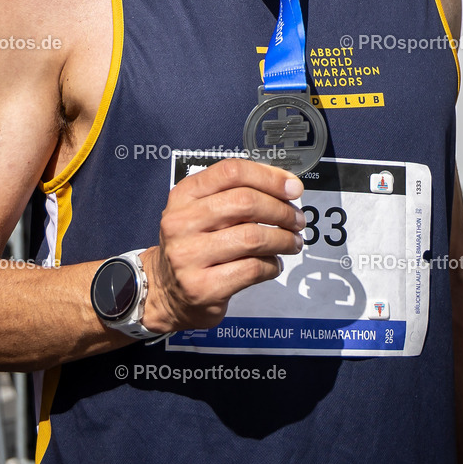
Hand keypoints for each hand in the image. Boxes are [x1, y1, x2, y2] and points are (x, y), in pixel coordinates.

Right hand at [142, 158, 303, 332]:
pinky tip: (273, 264)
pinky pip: (252, 269)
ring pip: (252, 238)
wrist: (165, 291)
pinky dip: (272, 265)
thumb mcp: (200, 210)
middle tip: (296, 219)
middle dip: (281, 210)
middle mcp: (182, 222)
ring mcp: (189, 256)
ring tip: (292, 242)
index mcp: (184, 195)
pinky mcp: (202, 287)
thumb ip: (235, 194)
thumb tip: (285, 186)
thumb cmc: (194, 244)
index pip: (231, 172)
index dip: (269, 177)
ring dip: (283, 239)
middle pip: (245, 202)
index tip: (292, 187)